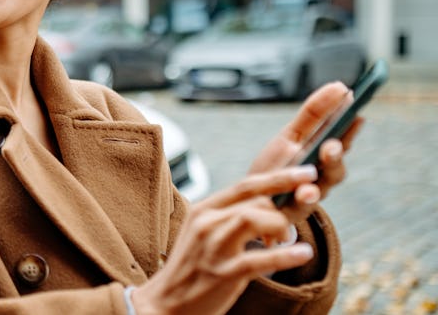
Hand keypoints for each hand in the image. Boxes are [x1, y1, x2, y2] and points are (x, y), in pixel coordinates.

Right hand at [130, 166, 318, 314]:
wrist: (165, 301)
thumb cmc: (192, 267)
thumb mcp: (204, 234)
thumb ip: (229, 217)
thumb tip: (268, 204)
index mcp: (203, 210)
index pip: (246, 185)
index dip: (280, 177)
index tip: (307, 172)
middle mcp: (206, 223)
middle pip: (256, 201)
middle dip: (282, 212)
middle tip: (288, 230)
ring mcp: (213, 247)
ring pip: (255, 219)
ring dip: (281, 228)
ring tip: (287, 242)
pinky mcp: (223, 273)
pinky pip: (260, 259)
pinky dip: (286, 255)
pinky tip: (303, 253)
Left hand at [247, 81, 363, 223]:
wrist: (252, 202)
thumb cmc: (277, 165)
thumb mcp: (292, 136)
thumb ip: (314, 114)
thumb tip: (340, 86)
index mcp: (321, 160)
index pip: (341, 144)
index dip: (349, 132)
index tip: (356, 115)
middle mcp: (318, 181)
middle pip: (334, 172)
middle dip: (333, 160)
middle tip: (330, 147)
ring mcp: (302, 202)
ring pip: (313, 197)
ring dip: (311, 191)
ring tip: (307, 190)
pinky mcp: (284, 219)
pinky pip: (287, 219)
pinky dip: (289, 213)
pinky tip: (292, 203)